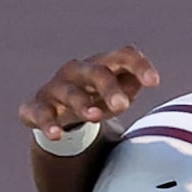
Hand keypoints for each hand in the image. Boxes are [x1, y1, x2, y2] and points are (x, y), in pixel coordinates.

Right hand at [19, 46, 159, 139]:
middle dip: (110, 87)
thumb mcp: (116, 94)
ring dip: (82, 103)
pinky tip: (56, 134)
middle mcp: (78, 72)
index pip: (123, 57)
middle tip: (124, 106)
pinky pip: (41, 113)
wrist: (55, 114)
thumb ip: (131, 86)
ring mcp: (56, 88)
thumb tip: (143, 81)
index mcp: (103, 66)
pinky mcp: (37, 107)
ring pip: (70, 92)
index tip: (154, 82)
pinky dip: (47, 123)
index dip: (139, 66)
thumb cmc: (94, 100)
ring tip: (95, 117)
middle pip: (97, 72)